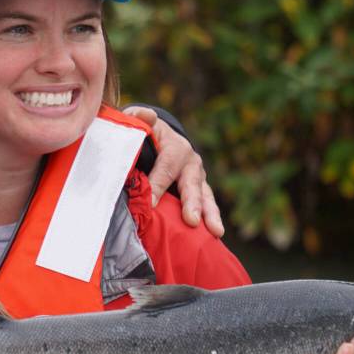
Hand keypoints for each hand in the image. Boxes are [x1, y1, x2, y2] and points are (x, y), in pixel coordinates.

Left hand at [122, 105, 223, 236]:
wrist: (159, 136)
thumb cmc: (144, 133)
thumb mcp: (138, 123)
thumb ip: (138, 119)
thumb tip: (146, 115)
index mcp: (175, 147)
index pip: (166, 168)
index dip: (158, 185)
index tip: (152, 204)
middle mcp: (191, 162)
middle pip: (191, 184)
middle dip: (191, 202)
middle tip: (191, 220)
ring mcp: (198, 178)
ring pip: (206, 196)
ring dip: (210, 214)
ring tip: (215, 231)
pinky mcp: (199, 190)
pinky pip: (207, 206)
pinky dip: (210, 220)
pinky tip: (211, 238)